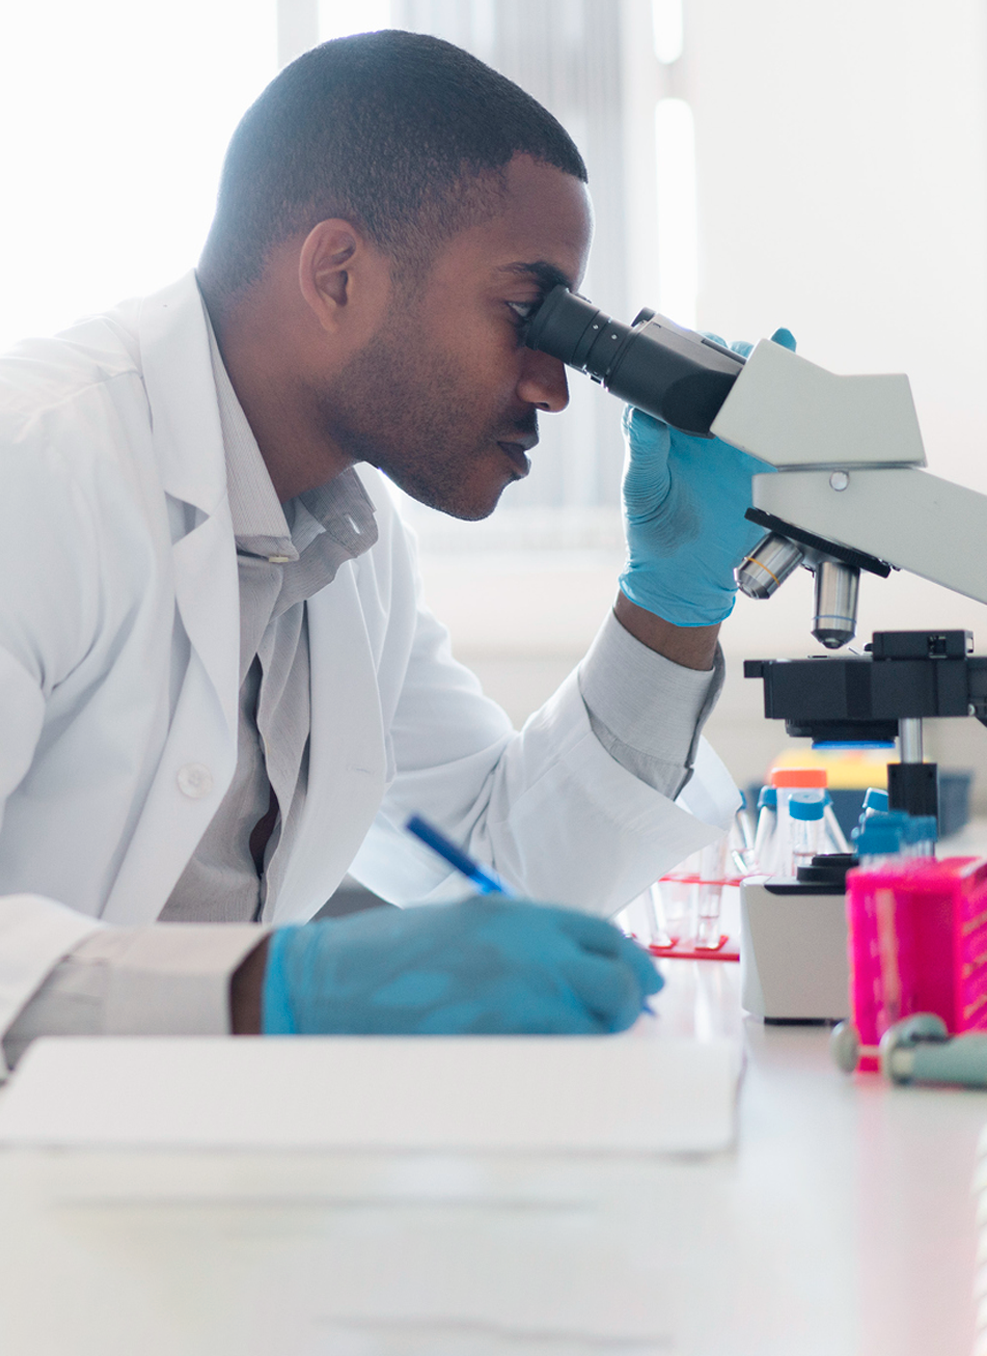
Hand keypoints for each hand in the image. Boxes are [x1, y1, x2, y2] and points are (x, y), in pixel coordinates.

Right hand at [260, 898, 661, 1034]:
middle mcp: (530, 950)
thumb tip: (580, 976)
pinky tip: (536, 1057)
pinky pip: (559, 1057)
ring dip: (595, 1035)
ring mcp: (519, 998)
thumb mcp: (465, 926)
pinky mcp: (502, 1042)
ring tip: (570, 1039)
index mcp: (518, 915)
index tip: (643, 982)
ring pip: (596, 1026)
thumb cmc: (388, 957)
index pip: (604, 935)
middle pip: (617, 980)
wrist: (327, 985)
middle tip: (622, 1017)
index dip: (631, 962)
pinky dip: (561, 1060)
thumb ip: (525, 943)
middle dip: (627, 1003)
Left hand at [618, 328, 795, 626]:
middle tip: (743, 355)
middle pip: (723, 378)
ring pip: (753, 398)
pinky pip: (778, 432)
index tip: (700, 347)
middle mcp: (703, 428)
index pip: (679, 377)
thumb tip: (643, 413)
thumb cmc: (653, 529)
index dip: (691, 357)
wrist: (686, 573)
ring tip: (774, 362)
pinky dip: (791, 411)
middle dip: (736, 359)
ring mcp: (735, 443)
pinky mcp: (760, 464)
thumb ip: (643, 450)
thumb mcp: (641, 487)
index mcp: (669, 426)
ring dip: (765, 378)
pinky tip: (798, 391)